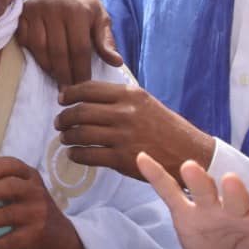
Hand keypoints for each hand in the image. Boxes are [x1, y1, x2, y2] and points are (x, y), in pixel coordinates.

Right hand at [16, 0, 121, 85]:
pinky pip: (26, 40)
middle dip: (64, 74)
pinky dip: (33, 54)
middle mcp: (55, 9)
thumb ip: (106, 41)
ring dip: (48, 67)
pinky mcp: (22, 13)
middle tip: (68, 91)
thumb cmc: (84, 5)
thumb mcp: (100, 18)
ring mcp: (36, 10)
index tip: (83, 86)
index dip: (81, 71)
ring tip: (56, 77)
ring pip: (40, 48)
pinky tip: (43, 62)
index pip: (79, 49)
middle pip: (58, 51)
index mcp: (77, 11)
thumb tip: (117, 62)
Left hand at [55, 81, 213, 180]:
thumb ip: (120, 99)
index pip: (89, 89)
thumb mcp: (146, 103)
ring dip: (68, 137)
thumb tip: (88, 98)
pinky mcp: (122, 159)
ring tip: (66, 138)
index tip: (62, 99)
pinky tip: (75, 154)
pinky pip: (88, 155)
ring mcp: (123, 136)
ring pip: (81, 133)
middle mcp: (125, 113)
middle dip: (64, 118)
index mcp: (130, 95)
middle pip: (80, 112)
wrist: (189, 154)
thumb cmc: (166, 127)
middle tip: (60, 123)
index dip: (70, 94)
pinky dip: (76, 154)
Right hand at [137, 154, 248, 248]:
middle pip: (232, 197)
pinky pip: (169, 193)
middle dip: (231, 191)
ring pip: (201, 192)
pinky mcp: (185, 214)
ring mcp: (208, 208)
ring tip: (189, 168)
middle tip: (231, 181)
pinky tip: (144, 158)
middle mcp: (234, 206)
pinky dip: (157, 176)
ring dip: (196, 180)